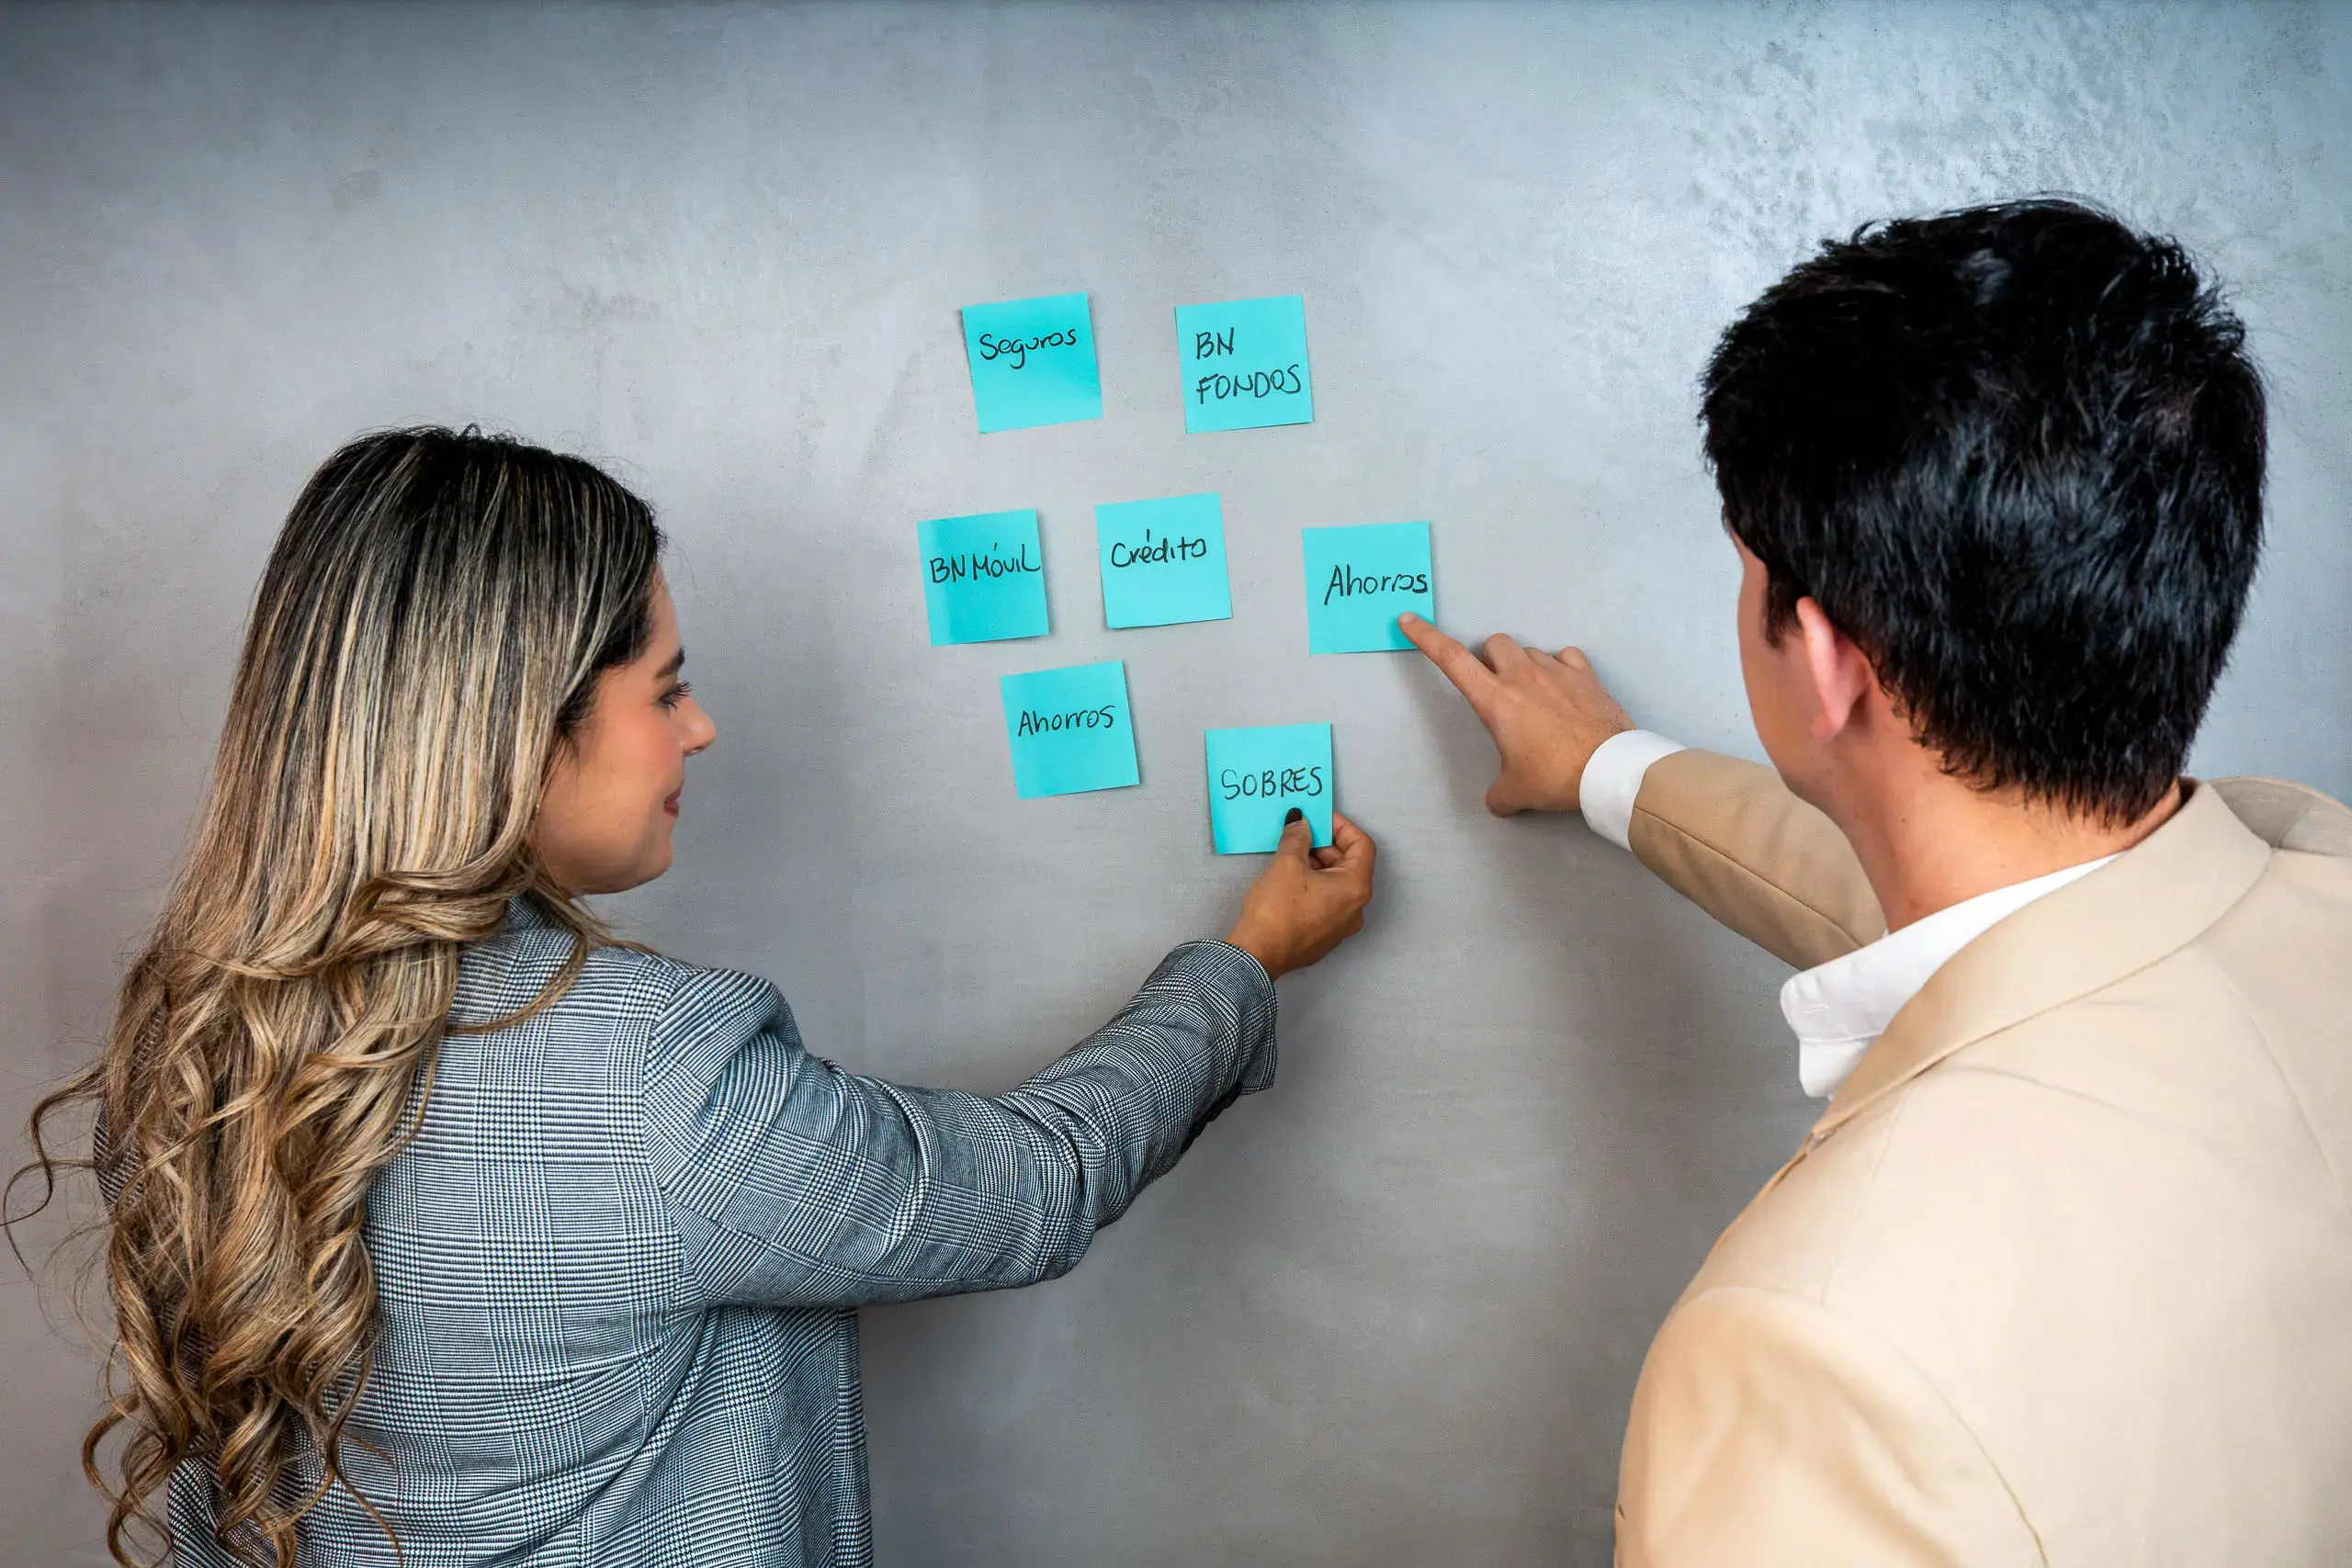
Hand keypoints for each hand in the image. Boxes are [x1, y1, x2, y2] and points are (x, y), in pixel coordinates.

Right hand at [1224, 810, 1376, 979]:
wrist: (1258, 954)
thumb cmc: (1277, 909)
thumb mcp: (1287, 863)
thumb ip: (1298, 837)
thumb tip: (1301, 822)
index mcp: (1355, 888)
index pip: (1362, 845)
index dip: (1341, 827)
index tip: (1319, 819)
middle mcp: (1356, 909)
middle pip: (1350, 865)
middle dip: (1327, 846)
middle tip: (1302, 834)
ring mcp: (1342, 926)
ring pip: (1337, 884)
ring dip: (1319, 865)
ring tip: (1292, 855)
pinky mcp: (1325, 937)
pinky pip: (1327, 902)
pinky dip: (1315, 885)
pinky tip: (1291, 879)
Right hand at [1398, 612, 1634, 816]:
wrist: (1609, 771)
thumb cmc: (1554, 777)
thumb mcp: (1516, 792)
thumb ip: (1500, 793)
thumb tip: (1497, 802)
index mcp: (1496, 700)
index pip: (1451, 659)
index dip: (1425, 637)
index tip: (1410, 621)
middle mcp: (1523, 676)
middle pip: (1494, 643)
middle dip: (1489, 659)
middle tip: (1497, 687)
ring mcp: (1557, 671)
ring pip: (1529, 650)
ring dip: (1524, 665)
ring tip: (1535, 696)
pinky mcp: (1586, 675)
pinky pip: (1566, 656)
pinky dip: (1560, 667)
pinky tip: (1564, 686)